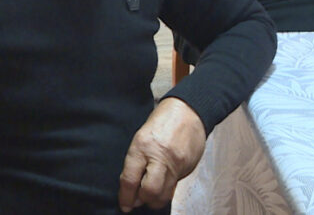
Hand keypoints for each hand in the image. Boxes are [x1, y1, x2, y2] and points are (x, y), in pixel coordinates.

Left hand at [118, 97, 205, 211]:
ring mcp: (176, 162)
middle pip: (149, 192)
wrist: (188, 110)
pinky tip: (164, 181)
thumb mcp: (141, 137)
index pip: (130, 180)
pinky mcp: (188, 166)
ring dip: (156, 199)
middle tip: (139, 199)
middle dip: (142, 200)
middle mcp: (159, 156)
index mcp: (142, 146)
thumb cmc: (162, 121)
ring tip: (152, 193)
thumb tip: (133, 188)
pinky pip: (175, 186)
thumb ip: (136, 161)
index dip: (125, 197)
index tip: (125, 204)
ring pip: (164, 194)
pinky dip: (167, 189)